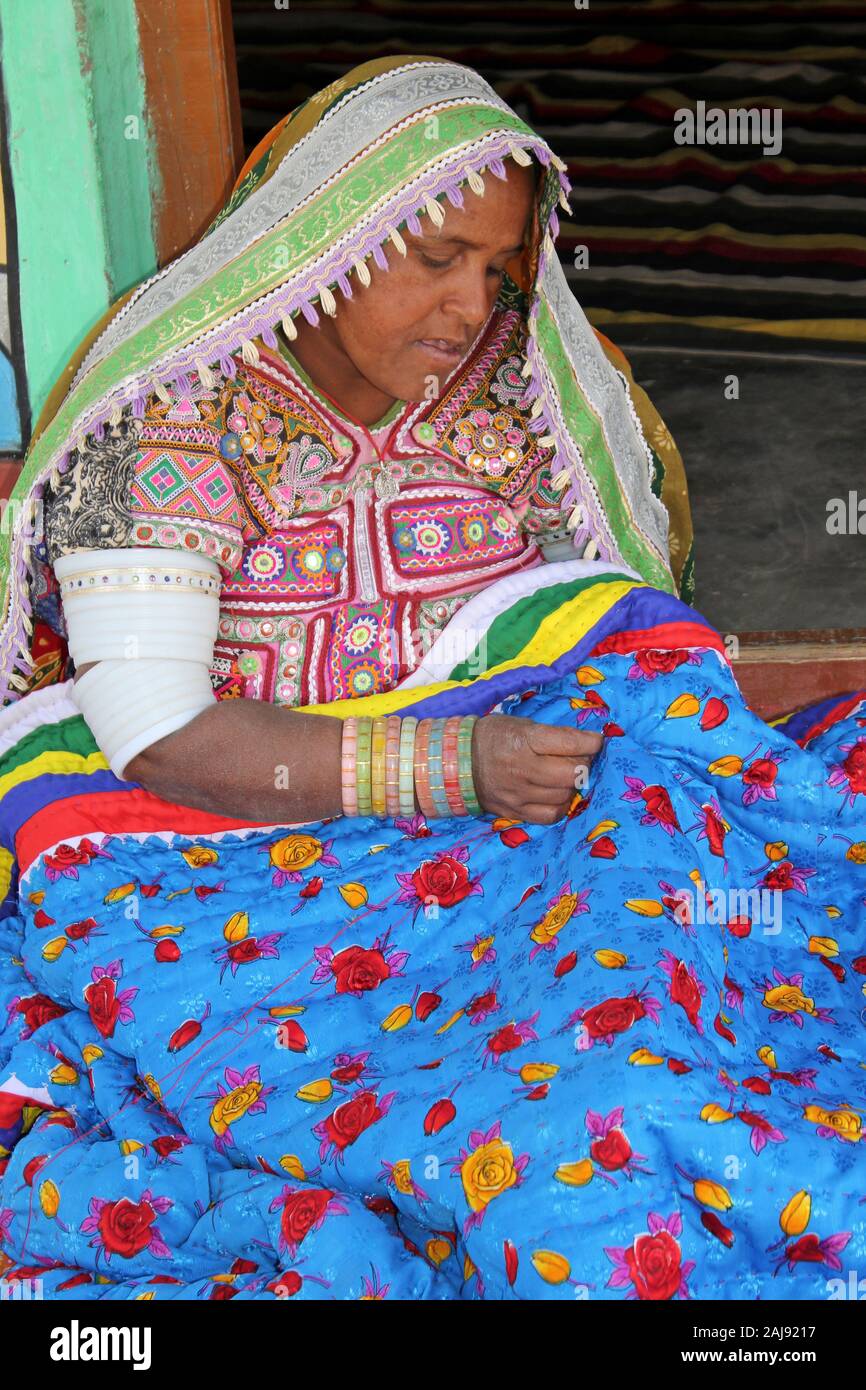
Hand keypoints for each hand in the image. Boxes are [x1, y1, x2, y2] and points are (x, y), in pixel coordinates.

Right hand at [471, 714, 602, 823]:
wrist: (456, 762)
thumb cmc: (492, 737)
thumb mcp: (520, 724)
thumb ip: (552, 735)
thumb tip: (585, 744)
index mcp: (524, 740)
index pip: (570, 742)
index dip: (591, 742)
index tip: (596, 741)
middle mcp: (523, 769)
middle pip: (572, 772)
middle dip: (585, 764)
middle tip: (581, 758)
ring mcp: (519, 794)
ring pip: (564, 794)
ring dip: (573, 784)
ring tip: (566, 775)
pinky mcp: (515, 812)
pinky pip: (550, 815)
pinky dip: (561, 805)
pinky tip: (557, 795)